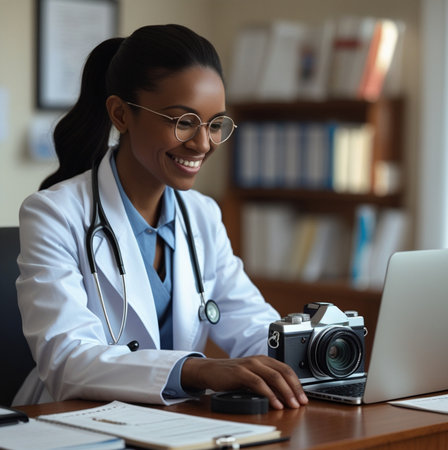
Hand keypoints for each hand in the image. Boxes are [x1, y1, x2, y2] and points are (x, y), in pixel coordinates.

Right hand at [181, 355, 307, 409]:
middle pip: (283, 372)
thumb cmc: (232, 375)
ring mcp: (250, 365)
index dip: (297, 383)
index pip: (286, 369)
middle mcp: (259, 360)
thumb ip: (267, 382)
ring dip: (285, 392)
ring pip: (274, 377)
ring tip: (291, 405)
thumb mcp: (252, 375)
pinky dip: (269, 394)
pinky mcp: (240, 372)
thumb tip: (284, 395)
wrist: (210, 370)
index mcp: (264, 360)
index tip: (304, 397)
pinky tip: (275, 403)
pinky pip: (259, 383)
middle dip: (295, 388)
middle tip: (301, 402)